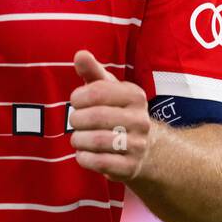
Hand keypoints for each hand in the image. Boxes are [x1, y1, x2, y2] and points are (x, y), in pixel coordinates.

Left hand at [69, 50, 153, 182]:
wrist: (146, 149)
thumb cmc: (118, 111)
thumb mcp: (109, 89)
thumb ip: (93, 71)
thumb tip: (79, 54)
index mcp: (135, 95)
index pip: (97, 91)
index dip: (78, 97)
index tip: (76, 101)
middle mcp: (140, 119)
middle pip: (94, 117)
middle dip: (76, 120)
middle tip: (75, 121)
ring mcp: (137, 145)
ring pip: (96, 141)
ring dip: (78, 139)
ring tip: (78, 137)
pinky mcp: (131, 167)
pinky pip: (100, 162)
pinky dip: (84, 158)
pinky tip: (83, 153)